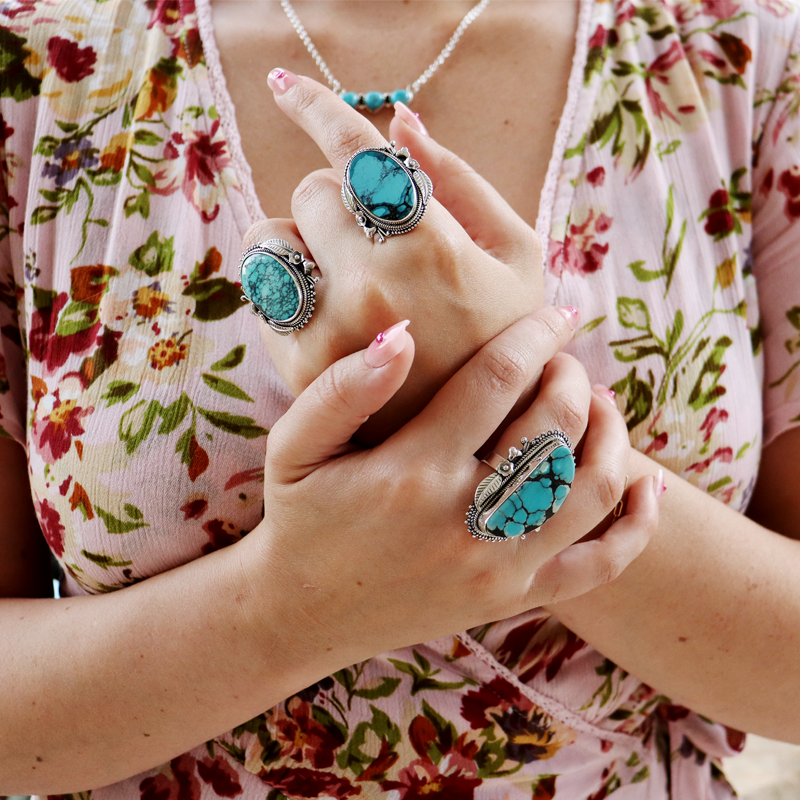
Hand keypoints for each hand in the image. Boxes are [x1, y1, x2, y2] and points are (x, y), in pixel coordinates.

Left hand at [243, 71, 542, 444]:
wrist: (480, 443)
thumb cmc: (506, 337)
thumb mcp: (517, 254)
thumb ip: (462, 180)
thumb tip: (400, 120)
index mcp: (431, 245)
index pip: (354, 150)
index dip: (314, 107)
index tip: (284, 86)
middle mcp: (371, 285)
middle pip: (310, 192)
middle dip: (337, 202)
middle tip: (370, 237)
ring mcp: (329, 331)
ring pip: (268, 239)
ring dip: (299, 240)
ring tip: (342, 272)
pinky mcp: (300, 368)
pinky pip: (262, 294)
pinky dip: (287, 286)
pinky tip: (328, 309)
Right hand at [248, 306, 659, 666]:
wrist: (307, 613)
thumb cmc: (301, 519)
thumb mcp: (295, 447)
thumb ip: (344, 388)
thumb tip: (406, 334)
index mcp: (414, 471)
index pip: (499, 380)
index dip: (537, 335)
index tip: (558, 313)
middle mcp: (466, 520)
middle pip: (556, 427)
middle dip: (573, 376)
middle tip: (565, 360)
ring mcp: (498, 566)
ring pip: (592, 488)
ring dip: (611, 434)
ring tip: (600, 404)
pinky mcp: (513, 598)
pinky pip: (599, 566)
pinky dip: (636, 524)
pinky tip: (645, 485)